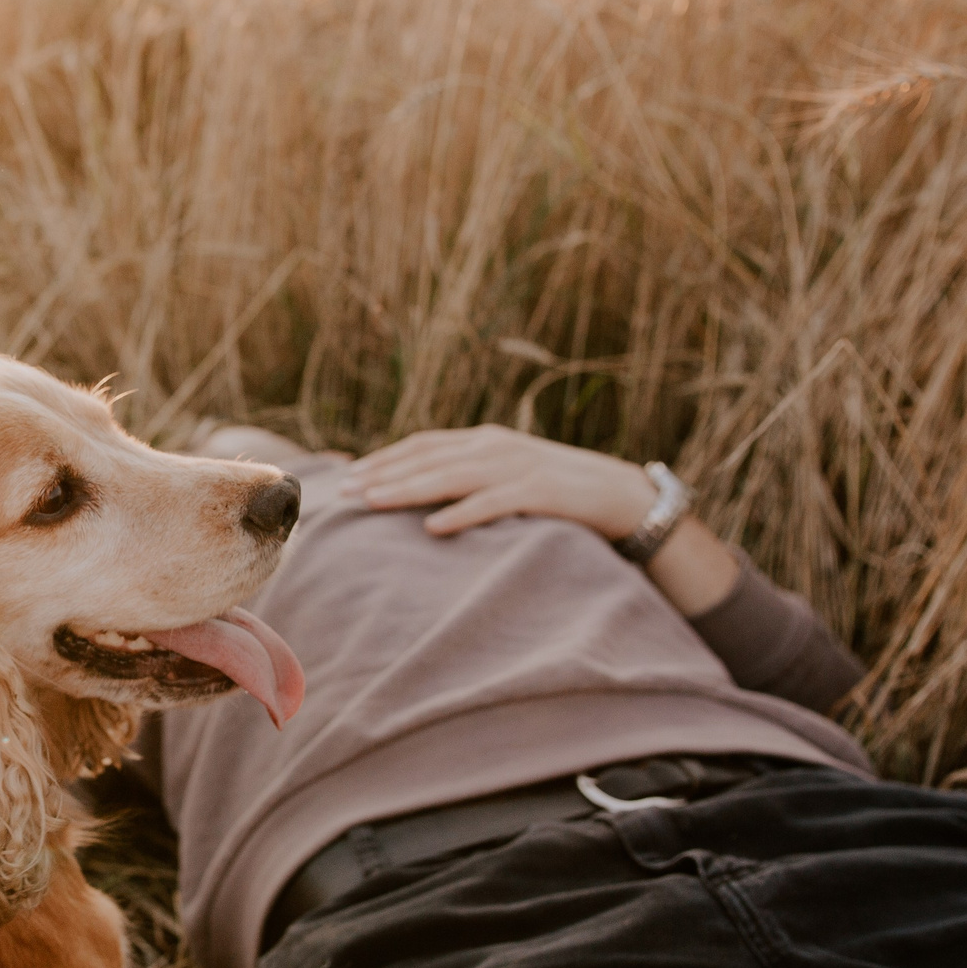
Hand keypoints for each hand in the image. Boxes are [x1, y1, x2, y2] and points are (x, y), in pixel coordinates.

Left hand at [342, 425, 656, 537]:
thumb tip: (422, 498)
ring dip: (408, 489)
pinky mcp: (540, 491)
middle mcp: (495, 447)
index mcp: (485, 441)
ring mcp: (517, 467)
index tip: (349, 477)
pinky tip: (433, 526)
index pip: (423, 445)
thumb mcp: (507, 475)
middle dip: (383, 474)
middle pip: (428, 458)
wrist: (621, 493)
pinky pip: (493, 503)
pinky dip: (461, 513)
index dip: (385, 459)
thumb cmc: (557, 491)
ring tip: (374, 502)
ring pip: (452, 476)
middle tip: (345, 492)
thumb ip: (470, 477)